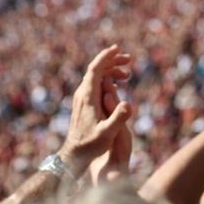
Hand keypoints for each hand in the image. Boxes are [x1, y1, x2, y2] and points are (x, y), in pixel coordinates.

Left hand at [58, 45, 132, 176]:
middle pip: (96, 69)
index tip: (118, 48)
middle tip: (129, 60)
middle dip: (112, 61)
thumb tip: (128, 103)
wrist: (74, 154)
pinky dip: (106, 79)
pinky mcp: (83, 104)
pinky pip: (94, 84)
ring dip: (110, 70)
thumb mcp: (108, 133)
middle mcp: (82, 94)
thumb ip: (118, 118)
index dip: (106, 56)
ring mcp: (81, 98)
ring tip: (127, 75)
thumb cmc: (91, 145)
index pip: (95, 69)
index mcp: (88, 96)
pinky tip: (116, 85)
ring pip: (95, 76)